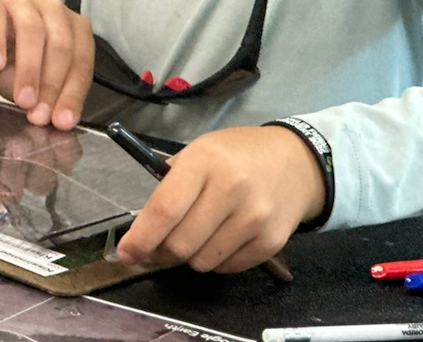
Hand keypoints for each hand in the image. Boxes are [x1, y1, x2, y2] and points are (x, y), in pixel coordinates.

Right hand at [0, 0, 93, 130]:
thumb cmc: (12, 69)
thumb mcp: (35, 88)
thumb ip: (49, 99)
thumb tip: (59, 120)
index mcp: (75, 30)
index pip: (81, 61)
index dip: (72, 93)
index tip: (62, 122)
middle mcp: (54, 11)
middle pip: (60, 45)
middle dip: (51, 85)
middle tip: (39, 115)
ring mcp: (23, 4)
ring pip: (32, 31)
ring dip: (29, 69)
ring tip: (22, 99)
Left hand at [115, 126, 325, 272]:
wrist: (297, 162)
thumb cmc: (236, 157)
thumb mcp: (197, 154)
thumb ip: (168, 188)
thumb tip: (141, 232)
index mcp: (205, 163)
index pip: (164, 210)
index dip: (140, 238)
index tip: (125, 253)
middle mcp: (232, 190)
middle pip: (180, 244)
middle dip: (161, 252)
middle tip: (159, 246)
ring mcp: (255, 218)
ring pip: (202, 262)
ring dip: (190, 256)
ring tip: (198, 234)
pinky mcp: (272, 241)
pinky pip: (227, 268)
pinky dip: (216, 260)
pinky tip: (222, 238)